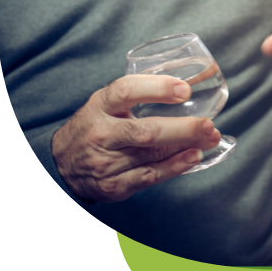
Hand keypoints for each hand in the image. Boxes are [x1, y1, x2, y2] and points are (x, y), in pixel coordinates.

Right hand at [52, 75, 221, 202]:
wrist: (61, 165)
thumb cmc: (94, 127)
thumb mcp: (105, 104)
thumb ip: (137, 93)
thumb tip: (187, 85)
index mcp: (99, 106)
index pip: (126, 91)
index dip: (157, 88)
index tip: (185, 90)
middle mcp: (101, 134)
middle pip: (145, 131)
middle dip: (182, 128)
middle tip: (208, 123)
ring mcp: (106, 162)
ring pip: (152, 154)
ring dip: (186, 147)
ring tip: (210, 138)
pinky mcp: (114, 185)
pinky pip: (150, 176)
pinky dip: (175, 167)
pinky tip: (193, 157)